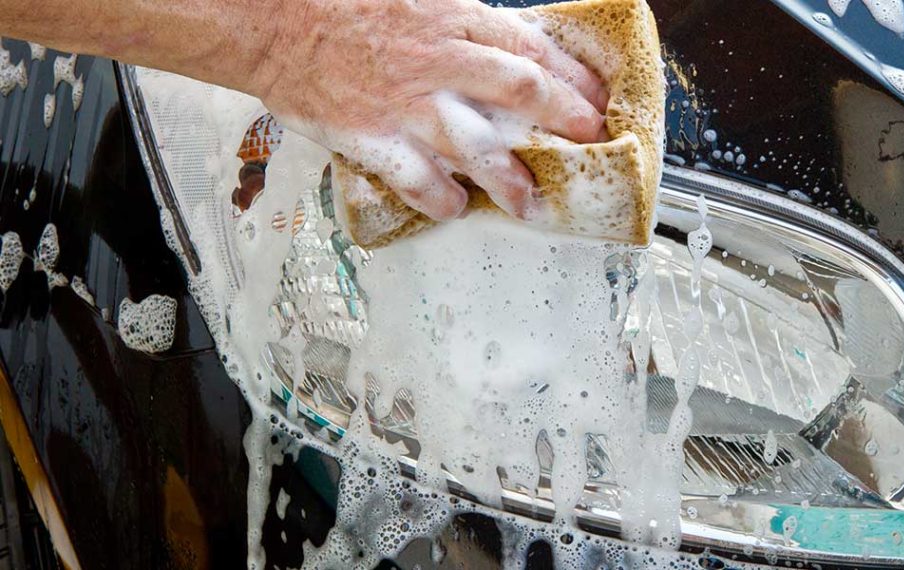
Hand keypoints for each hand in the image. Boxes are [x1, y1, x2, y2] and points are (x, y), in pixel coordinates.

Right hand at [253, 0, 608, 220]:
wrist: (271, 21)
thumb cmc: (341, 4)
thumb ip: (464, 18)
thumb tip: (511, 37)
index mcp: (454, 20)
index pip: (532, 50)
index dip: (575, 77)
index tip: (598, 98)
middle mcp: (441, 63)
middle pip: (522, 93)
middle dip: (566, 122)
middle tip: (589, 145)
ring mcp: (409, 105)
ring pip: (478, 147)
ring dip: (511, 179)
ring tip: (528, 202)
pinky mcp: (374, 138)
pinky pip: (418, 179)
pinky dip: (441, 200)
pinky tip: (456, 209)